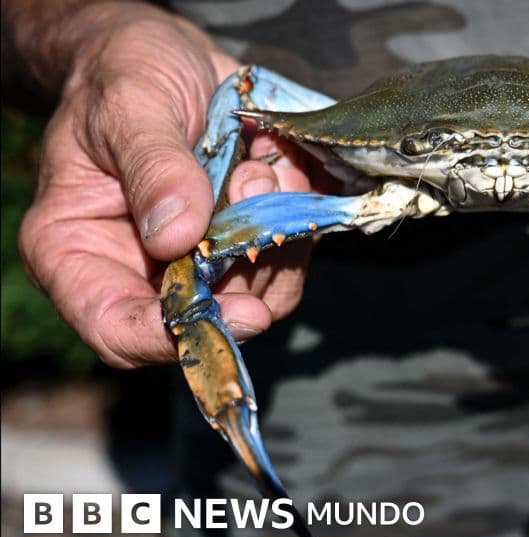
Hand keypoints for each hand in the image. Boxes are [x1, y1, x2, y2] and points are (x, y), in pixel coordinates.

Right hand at [16, 3, 312, 367]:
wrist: (166, 53)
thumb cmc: (123, 73)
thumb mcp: (128, 105)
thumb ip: (153, 168)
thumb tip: (177, 236)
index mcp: (77, 250)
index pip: (116, 328)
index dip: (175, 336)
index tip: (239, 313)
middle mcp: (139, 268)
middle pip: (203, 319)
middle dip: (246, 268)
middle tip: (254, 190)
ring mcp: (199, 258)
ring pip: (258, 291)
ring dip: (276, 233)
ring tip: (257, 164)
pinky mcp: (246, 239)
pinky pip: (288, 255)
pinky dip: (298, 216)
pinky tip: (279, 165)